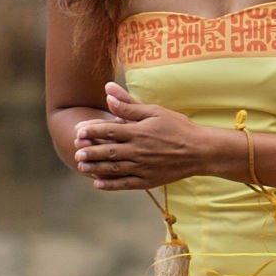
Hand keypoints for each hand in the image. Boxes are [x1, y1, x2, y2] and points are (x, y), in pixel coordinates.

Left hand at [73, 82, 201, 189]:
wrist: (199, 151)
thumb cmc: (178, 127)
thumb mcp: (154, 111)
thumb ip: (129, 105)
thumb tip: (108, 91)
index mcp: (138, 132)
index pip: (109, 131)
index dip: (91, 131)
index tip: (78, 131)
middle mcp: (138, 151)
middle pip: (108, 151)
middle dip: (90, 151)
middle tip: (76, 151)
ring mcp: (142, 168)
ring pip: (113, 169)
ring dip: (95, 168)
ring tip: (81, 166)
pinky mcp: (148, 181)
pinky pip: (125, 184)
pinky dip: (110, 185)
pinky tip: (98, 184)